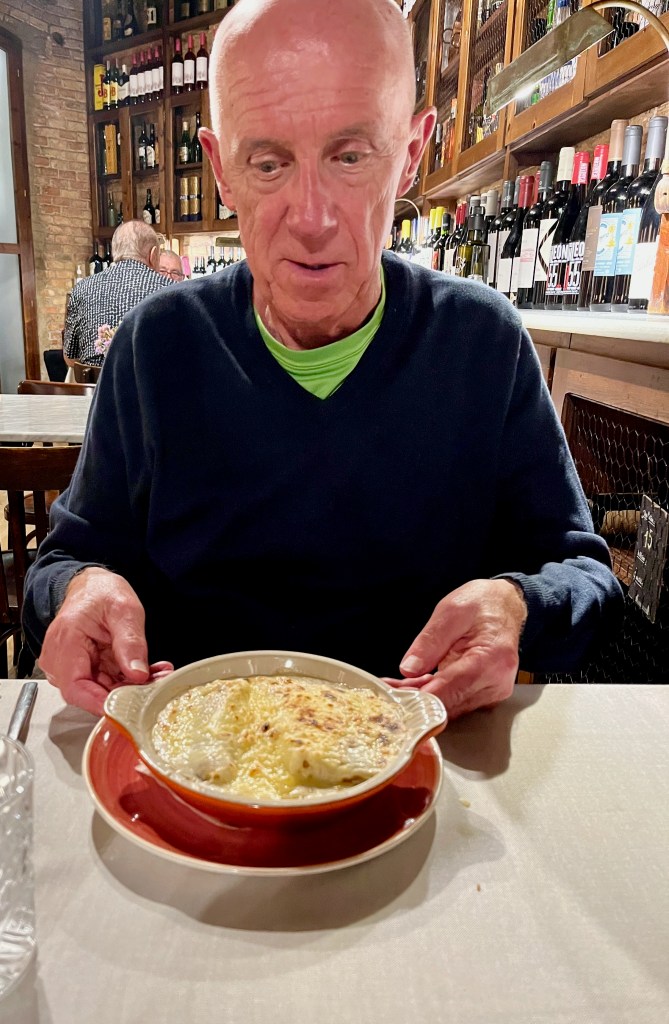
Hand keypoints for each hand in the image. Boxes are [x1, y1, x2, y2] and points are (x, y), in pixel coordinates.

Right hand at [38, 567, 173, 715]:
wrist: (93, 586)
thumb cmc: (101, 592)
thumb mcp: (124, 609)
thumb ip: (130, 642)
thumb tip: (137, 674)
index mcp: (66, 643)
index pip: (75, 688)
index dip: (101, 703)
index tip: (130, 706)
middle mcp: (61, 660)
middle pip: (91, 693)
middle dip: (126, 693)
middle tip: (158, 682)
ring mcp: (71, 666)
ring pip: (101, 691)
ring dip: (131, 687)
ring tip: (158, 673)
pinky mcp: (83, 669)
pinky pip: (105, 683)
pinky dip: (127, 680)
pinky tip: (149, 672)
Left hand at [383, 579, 526, 719]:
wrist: (504, 605)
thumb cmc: (481, 604)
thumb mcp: (451, 611)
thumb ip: (430, 641)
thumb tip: (409, 669)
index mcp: (491, 660)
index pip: (450, 691)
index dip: (418, 697)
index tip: (392, 695)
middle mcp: (496, 682)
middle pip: (448, 704)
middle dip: (415, 699)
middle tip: (386, 689)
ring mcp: (492, 692)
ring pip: (449, 706)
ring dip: (421, 698)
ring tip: (394, 685)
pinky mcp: (485, 694)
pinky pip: (454, 700)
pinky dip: (432, 694)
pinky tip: (411, 685)